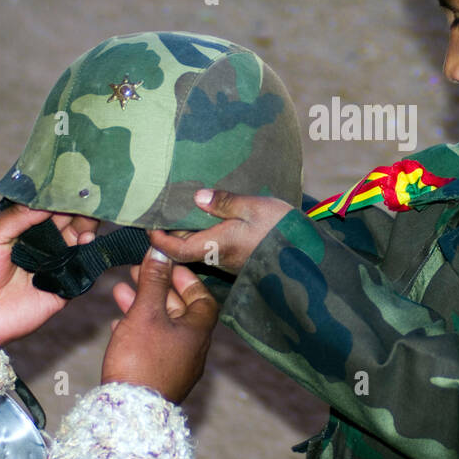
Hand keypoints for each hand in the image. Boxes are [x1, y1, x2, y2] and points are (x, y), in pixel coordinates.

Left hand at [0, 203, 99, 344]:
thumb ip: (17, 217)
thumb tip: (46, 201)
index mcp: (22, 232)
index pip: (48, 211)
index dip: (60, 199)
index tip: (73, 184)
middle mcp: (40, 248)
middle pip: (67, 224)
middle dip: (78, 210)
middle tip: (89, 196)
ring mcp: (52, 267)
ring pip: (78, 243)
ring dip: (86, 228)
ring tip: (91, 216)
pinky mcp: (60, 289)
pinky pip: (80, 270)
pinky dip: (88, 255)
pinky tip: (87, 240)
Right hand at [102, 248, 218, 402]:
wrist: (130, 415)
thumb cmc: (142, 361)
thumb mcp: (146, 313)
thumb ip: (153, 281)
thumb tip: (160, 250)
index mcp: (199, 331)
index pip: (202, 297)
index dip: (185, 278)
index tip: (167, 264)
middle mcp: (193, 349)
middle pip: (180, 311)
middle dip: (158, 289)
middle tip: (138, 272)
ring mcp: (177, 365)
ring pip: (163, 327)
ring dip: (143, 307)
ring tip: (120, 291)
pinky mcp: (159, 378)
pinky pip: (152, 345)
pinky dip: (138, 330)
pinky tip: (117, 323)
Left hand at [147, 189, 292, 273]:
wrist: (309, 255)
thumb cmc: (280, 229)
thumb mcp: (253, 207)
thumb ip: (224, 202)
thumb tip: (196, 196)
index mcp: (216, 246)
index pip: (176, 249)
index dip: (158, 240)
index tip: (149, 225)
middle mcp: (218, 258)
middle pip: (184, 251)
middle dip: (170, 236)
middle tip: (162, 213)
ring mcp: (229, 262)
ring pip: (198, 251)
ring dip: (187, 236)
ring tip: (182, 213)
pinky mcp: (239, 260)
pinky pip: (212, 250)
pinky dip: (202, 237)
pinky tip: (206, 220)